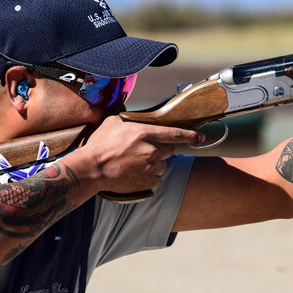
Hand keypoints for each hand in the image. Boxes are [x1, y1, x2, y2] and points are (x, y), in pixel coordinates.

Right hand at [77, 115, 200, 193]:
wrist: (92, 168)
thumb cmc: (99, 145)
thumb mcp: (112, 122)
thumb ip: (125, 117)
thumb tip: (126, 111)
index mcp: (145, 133)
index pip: (174, 133)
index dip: (190, 135)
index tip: (200, 137)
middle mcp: (151, 150)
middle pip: (169, 151)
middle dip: (162, 150)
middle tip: (146, 151)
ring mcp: (150, 167)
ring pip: (163, 166)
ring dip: (155, 164)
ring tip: (137, 164)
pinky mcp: (147, 181)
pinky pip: (156, 179)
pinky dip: (149, 177)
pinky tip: (136, 174)